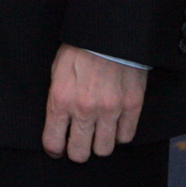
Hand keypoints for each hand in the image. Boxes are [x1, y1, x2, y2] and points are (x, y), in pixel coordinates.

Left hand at [42, 44, 145, 160]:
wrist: (109, 33)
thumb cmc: (79, 50)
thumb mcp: (57, 72)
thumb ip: (58, 99)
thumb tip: (58, 121)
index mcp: (61, 100)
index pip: (54, 142)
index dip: (54, 149)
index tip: (57, 148)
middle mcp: (85, 110)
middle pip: (80, 154)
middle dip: (77, 151)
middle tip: (78, 143)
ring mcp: (110, 110)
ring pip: (104, 150)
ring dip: (99, 143)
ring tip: (98, 132)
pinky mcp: (132, 107)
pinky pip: (126, 137)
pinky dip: (120, 134)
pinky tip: (115, 124)